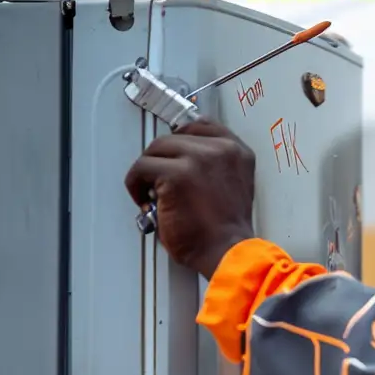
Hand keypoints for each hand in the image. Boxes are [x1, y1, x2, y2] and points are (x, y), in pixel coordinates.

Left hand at [123, 121, 255, 276]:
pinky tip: (146, 201)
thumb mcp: (235, 186)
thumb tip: (183, 160)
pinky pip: (141, 167)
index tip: (170, 150)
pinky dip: (136, 185)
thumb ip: (217, 167)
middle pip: (175, 136)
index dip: (181, 137)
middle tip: (157, 181)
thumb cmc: (226, 229)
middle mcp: (222, 149)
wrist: (227, 249)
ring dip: (147, 170)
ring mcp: (199, 158)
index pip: (204, 125)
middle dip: (161, 159)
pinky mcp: (176, 173)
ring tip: (151, 192)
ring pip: (156, 149)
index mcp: (238, 152)